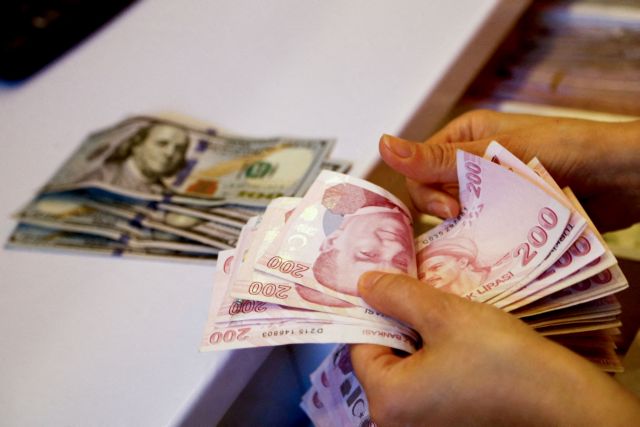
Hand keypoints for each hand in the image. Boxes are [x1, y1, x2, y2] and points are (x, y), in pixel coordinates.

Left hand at [351, 271, 639, 425]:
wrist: (564, 404)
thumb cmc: (502, 360)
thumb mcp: (444, 315)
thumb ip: (397, 296)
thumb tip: (364, 284)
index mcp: (387, 401)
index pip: (361, 346)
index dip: (376, 312)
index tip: (394, 286)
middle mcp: (396, 421)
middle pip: (383, 359)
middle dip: (400, 324)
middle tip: (422, 296)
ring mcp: (423, 425)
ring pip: (406, 369)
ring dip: (420, 339)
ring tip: (442, 315)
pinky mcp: (447, 423)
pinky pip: (427, 384)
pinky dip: (436, 359)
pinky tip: (457, 341)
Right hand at [380, 110, 639, 231]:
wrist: (624, 176)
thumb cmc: (568, 148)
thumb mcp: (496, 151)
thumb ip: (439, 157)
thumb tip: (384, 144)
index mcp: (463, 139)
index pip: (419, 170)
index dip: (426, 193)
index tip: (450, 209)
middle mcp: (472, 167)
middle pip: (433, 196)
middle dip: (444, 213)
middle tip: (465, 220)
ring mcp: (491, 193)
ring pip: (457, 218)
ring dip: (465, 229)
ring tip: (485, 236)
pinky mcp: (509, 217)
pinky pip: (482, 233)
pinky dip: (483, 242)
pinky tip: (492, 250)